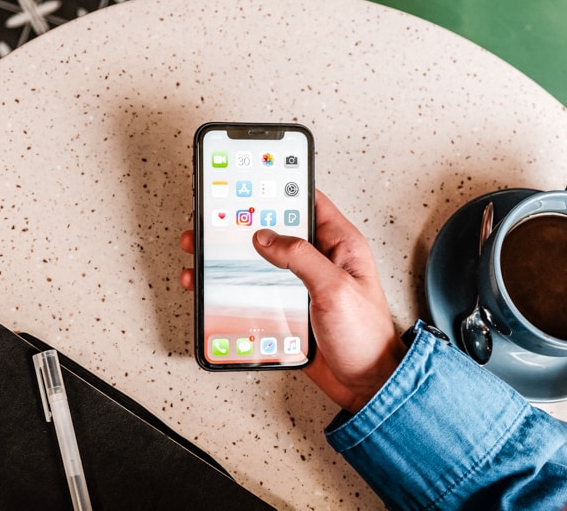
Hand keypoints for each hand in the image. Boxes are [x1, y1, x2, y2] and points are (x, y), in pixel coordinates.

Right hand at [179, 190, 405, 413]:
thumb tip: (266, 237)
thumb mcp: (336, 289)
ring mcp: (300, 285)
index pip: (307, 202)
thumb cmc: (366, 337)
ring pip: (258, 262)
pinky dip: (231, 289)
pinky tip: (213, 288)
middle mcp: (318, 261)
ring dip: (230, 258)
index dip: (279, 189)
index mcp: (339, 245)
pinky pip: (255, 291)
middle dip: (242, 224)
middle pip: (274, 231)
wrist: (366, 384)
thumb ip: (301, 258)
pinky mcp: (287, 309)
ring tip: (200, 252)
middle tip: (212, 220)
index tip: (249, 183)